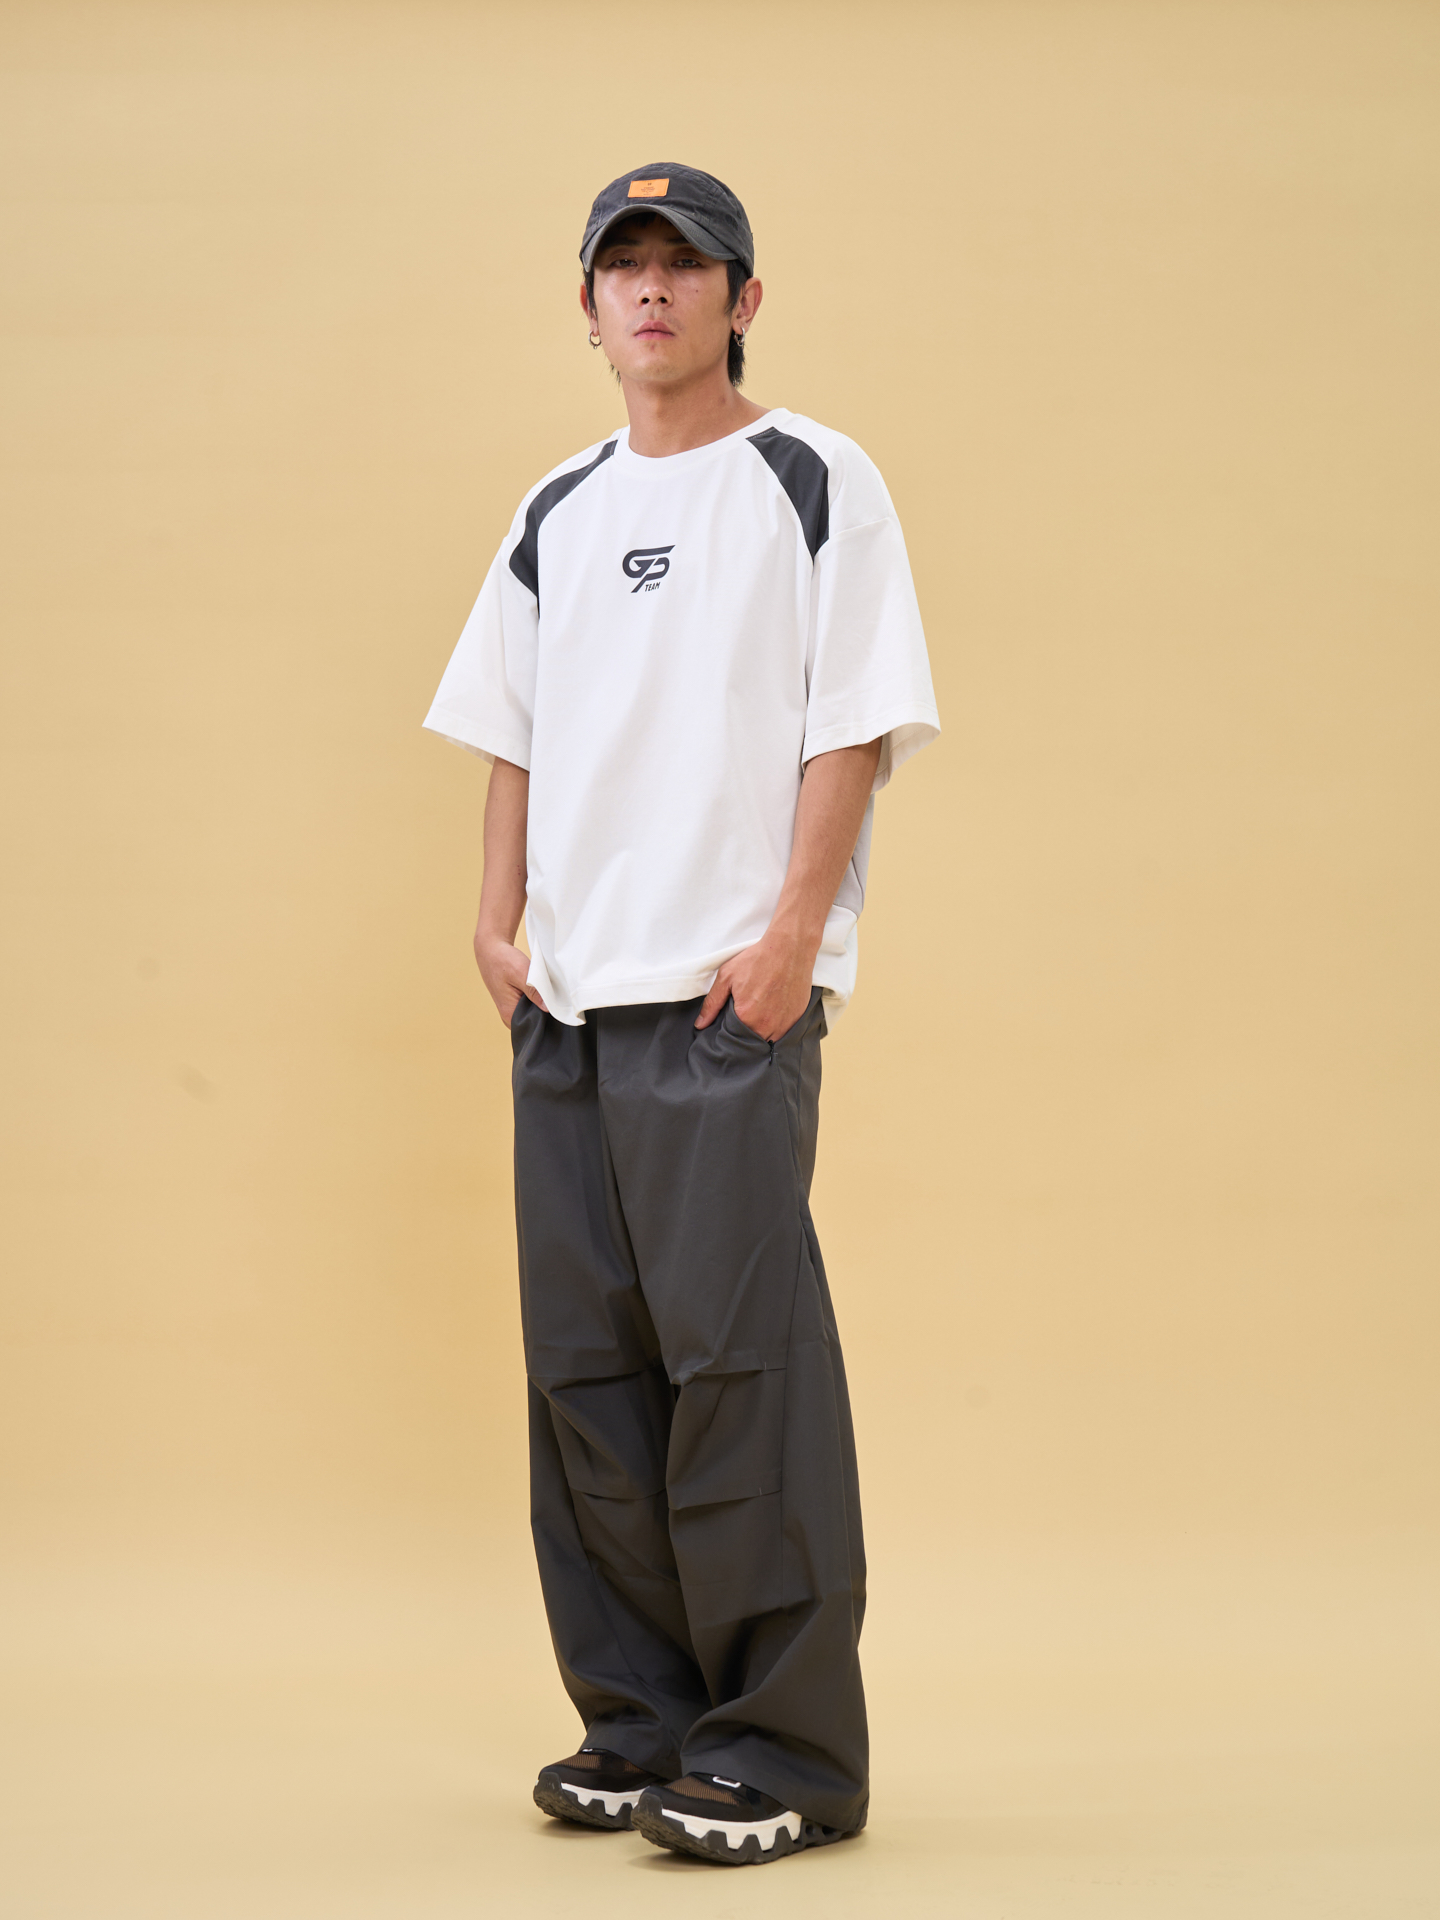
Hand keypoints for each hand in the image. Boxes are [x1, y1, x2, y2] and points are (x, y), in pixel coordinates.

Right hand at [474, 931, 547, 1028]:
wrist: (491, 950)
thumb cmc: (502, 960)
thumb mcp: (520, 973)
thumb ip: (534, 991)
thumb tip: (547, 1008)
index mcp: (509, 1013)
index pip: (533, 1026)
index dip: (547, 1019)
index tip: (557, 1008)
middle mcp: (509, 1015)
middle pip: (534, 1021)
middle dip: (545, 1010)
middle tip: (553, 996)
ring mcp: (511, 1009)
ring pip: (533, 1012)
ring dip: (541, 1003)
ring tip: (544, 990)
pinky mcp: (514, 1002)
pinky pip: (530, 1005)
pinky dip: (537, 998)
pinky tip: (539, 989)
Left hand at [694, 929, 815, 1041]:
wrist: (789, 949)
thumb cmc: (758, 960)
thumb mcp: (727, 977)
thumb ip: (712, 1003)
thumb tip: (701, 1024)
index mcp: (746, 1017)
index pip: (732, 1038)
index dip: (728, 1031)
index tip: (729, 1021)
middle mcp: (766, 1026)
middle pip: (750, 1040)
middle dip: (744, 1032)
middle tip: (745, 1013)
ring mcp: (783, 1025)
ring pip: (766, 1039)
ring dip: (760, 1031)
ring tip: (759, 1011)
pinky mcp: (796, 1020)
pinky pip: (781, 1033)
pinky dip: (775, 1026)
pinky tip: (772, 1010)